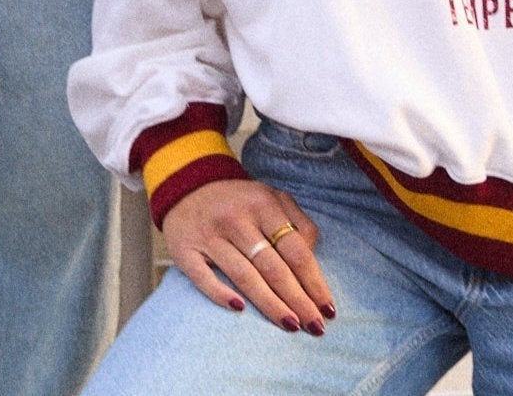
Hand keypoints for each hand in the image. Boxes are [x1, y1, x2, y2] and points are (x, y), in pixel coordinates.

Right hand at [161, 180, 333, 333]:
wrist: (185, 185)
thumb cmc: (238, 201)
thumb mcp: (270, 197)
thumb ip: (297, 221)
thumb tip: (313, 256)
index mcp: (262, 202)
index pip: (294, 248)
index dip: (313, 281)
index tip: (328, 309)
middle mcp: (236, 218)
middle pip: (272, 267)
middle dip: (298, 300)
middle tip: (315, 327)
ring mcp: (209, 235)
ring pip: (244, 276)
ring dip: (270, 304)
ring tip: (291, 325)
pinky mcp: (184, 250)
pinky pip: (204, 277)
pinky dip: (221, 294)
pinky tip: (240, 309)